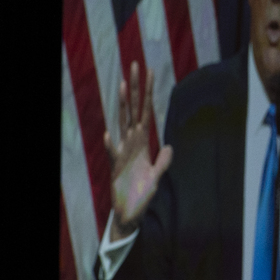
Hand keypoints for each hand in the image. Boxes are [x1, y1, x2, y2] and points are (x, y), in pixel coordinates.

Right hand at [104, 62, 172, 240]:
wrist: (129, 214)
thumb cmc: (141, 195)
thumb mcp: (156, 177)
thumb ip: (162, 162)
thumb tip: (169, 147)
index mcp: (142, 143)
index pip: (146, 112)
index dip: (148, 93)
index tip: (151, 72)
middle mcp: (131, 143)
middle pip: (134, 109)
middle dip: (135, 88)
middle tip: (136, 65)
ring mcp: (123, 153)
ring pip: (123, 123)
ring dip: (123, 105)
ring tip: (123, 84)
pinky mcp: (116, 168)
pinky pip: (113, 155)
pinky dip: (112, 146)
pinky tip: (110, 135)